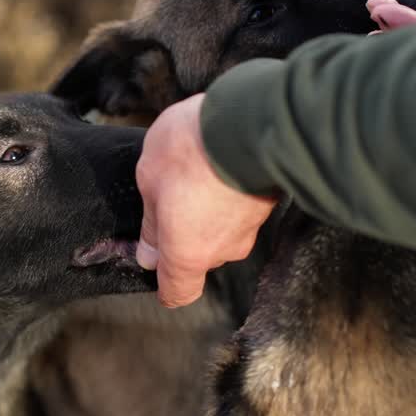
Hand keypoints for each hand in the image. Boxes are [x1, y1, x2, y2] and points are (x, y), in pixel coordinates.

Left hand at [135, 94, 277, 307]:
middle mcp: (223, 250)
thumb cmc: (190, 152)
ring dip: (207, 211)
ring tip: (194, 173)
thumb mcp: (150, 181)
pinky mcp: (267, 205)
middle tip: (167, 198)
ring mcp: (249, 229)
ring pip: (221, 230)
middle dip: (183, 234)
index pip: (179, 293)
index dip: (166, 285)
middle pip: (200, 257)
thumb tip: (148, 254)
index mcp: (188, 254)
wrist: (248, 122)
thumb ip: (150, 224)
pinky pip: (238, 209)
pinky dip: (227, 195)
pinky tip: (215, 165)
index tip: (156, 265)